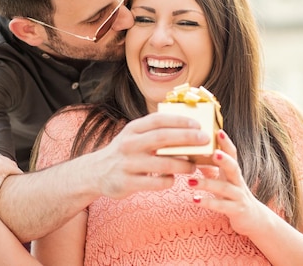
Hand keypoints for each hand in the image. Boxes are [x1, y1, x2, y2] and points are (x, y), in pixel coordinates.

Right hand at [94, 112, 209, 198]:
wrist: (96, 172)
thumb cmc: (125, 152)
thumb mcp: (134, 136)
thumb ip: (155, 131)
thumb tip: (189, 128)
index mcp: (133, 129)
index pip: (159, 120)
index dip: (180, 121)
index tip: (198, 125)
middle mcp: (129, 144)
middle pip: (163, 138)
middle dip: (187, 138)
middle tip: (205, 140)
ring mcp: (128, 164)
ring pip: (163, 164)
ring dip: (183, 165)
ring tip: (194, 166)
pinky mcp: (128, 183)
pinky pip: (156, 183)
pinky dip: (169, 181)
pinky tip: (172, 179)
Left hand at [189, 130, 265, 235]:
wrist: (253, 219)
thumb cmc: (233, 195)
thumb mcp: (223, 179)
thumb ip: (209, 167)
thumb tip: (190, 153)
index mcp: (234, 171)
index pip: (232, 153)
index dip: (226, 143)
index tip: (218, 131)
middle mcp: (238, 181)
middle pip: (233, 167)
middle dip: (224, 159)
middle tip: (213, 152)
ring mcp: (239, 196)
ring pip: (225, 188)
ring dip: (207, 184)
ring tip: (190, 182)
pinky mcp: (237, 210)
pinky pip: (222, 206)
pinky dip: (208, 203)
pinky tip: (195, 200)